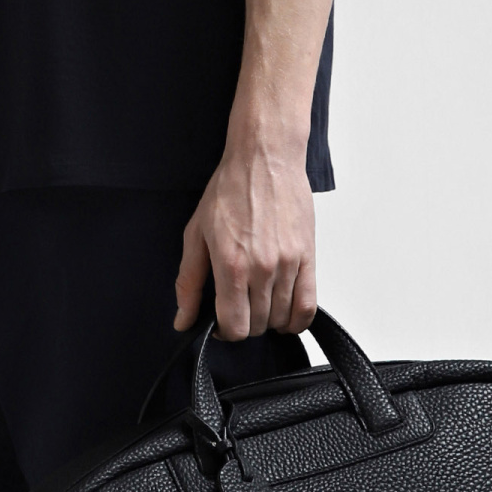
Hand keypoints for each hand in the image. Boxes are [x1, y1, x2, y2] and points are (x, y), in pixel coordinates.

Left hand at [174, 133, 315, 339]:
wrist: (265, 159)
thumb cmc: (229, 190)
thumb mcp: (196, 234)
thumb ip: (189, 282)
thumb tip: (183, 320)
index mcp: (231, 264)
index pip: (234, 326)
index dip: (225, 332)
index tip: (222, 321)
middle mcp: (263, 268)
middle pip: (258, 325)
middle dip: (246, 323)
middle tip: (238, 306)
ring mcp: (289, 264)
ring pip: (282, 318)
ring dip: (269, 320)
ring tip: (259, 303)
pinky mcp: (308, 256)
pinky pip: (308, 305)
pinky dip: (297, 318)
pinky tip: (285, 313)